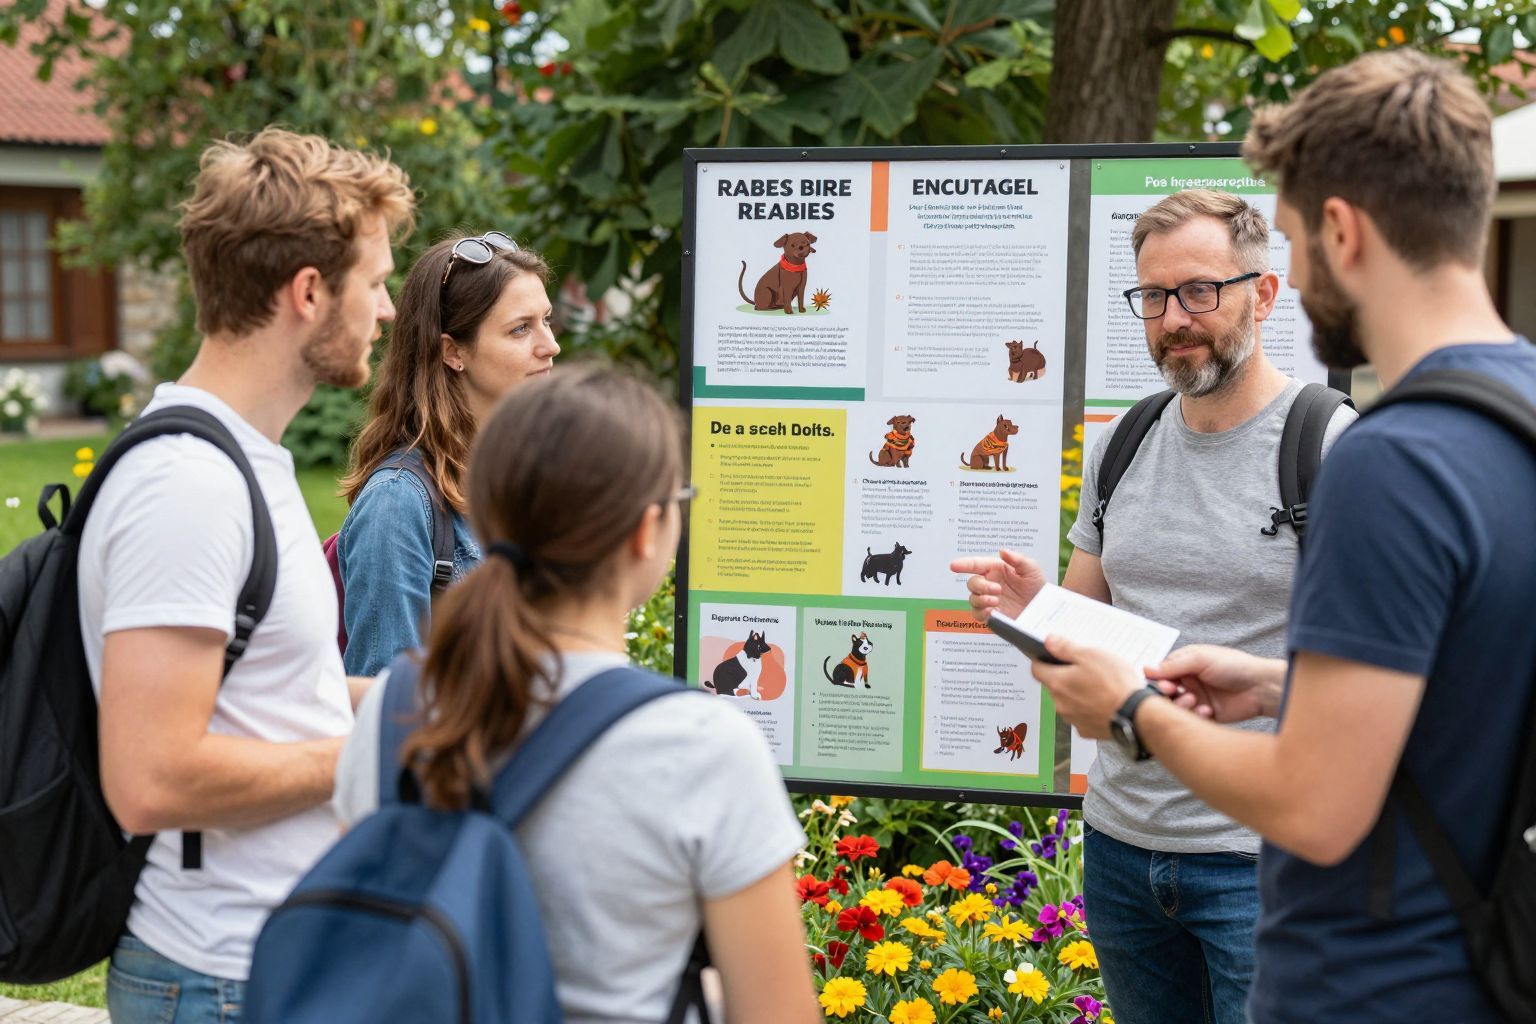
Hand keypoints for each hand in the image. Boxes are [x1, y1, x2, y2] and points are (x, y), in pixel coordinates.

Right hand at [949, 548, 1047, 622]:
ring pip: (973, 598)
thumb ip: (1017, 559)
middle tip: (997, 589)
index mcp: (996, 569)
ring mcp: (989, 600)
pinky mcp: (991, 615)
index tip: (954, 565)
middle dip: (981, 586)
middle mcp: (989, 584)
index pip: (976, 564)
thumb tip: (1002, 551)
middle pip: (972, 583)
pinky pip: (977, 614)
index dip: (964, 564)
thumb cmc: (1037, 586)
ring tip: (996, 601)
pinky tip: (992, 611)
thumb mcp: (1031, 569)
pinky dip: (981, 613)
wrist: (1044, 609)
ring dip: (981, 599)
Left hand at [1029, 635, 1142, 738]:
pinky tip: (1104, 700)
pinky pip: (1082, 715)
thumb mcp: (1091, 655)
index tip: (1049, 655)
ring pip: (1068, 701)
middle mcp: (1060, 704)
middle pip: (1054, 685)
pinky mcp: (1087, 730)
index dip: (1042, 659)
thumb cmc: (1115, 685)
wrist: (1137, 715)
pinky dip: (1088, 707)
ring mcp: (1073, 719)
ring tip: (1099, 684)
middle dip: (1064, 676)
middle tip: (1084, 668)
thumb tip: (1049, 641)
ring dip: (1077, 692)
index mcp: (1058, 683)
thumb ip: (1066, 648)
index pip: (1036, 669)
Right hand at [1144, 645, 1282, 722]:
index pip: (1161, 673)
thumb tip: (1146, 669)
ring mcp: (1196, 698)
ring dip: (1181, 705)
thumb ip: (1173, 665)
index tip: (1163, 685)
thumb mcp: (1201, 658)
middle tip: (1175, 693)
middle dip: (1168, 694)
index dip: (1159, 680)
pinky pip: (1191, 719)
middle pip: (1166, 692)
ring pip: (1176, 707)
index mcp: (1185, 665)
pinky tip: (1207, 711)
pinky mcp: (1206, 715)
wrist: (1261, 686)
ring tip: (1193, 701)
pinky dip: (1195, 716)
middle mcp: (1189, 682)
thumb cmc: (1234, 666)